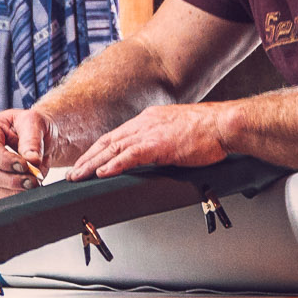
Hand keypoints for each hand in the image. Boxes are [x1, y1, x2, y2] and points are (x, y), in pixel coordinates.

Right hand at [0, 108, 52, 195]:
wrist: (40, 137)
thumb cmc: (31, 125)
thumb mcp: (34, 122)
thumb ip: (32, 140)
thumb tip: (31, 160)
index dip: (6, 161)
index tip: (24, 166)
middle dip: (13, 179)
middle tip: (34, 179)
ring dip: (15, 190)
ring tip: (34, 184)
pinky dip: (15, 195)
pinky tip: (28, 190)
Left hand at [66, 102, 232, 180]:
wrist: (225, 124)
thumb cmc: (209, 131)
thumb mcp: (178, 132)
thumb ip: (162, 142)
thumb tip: (155, 155)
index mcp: (149, 120)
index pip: (116, 136)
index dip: (97, 150)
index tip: (86, 162)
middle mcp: (145, 124)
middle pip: (108, 141)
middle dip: (87, 158)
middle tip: (72, 173)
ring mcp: (151, 133)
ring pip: (113, 149)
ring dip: (92, 164)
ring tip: (78, 176)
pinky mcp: (160, 145)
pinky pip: (131, 155)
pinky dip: (113, 165)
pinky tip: (102, 173)